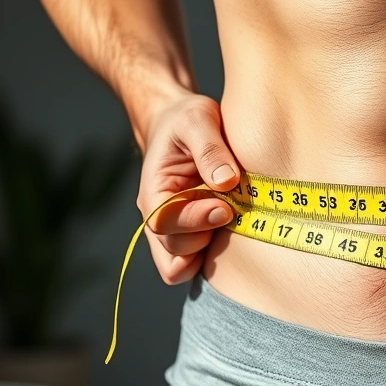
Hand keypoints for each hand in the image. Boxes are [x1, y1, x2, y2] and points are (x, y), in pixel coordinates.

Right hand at [136, 91, 240, 284]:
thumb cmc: (186, 119)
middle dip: (205, 236)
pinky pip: (193, 265)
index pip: (164, 221)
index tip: (225, 206)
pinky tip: (230, 235)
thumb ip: (209, 149)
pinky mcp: (193, 235)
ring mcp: (175, 230)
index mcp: (154, 191)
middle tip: (232, 211)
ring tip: (229, 223)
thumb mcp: (197, 119)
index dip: (195, 220)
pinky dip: (211, 260)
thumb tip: (226, 182)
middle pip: (174, 249)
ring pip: (180, 266)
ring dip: (208, 252)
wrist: (181, 123)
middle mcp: (159, 216)